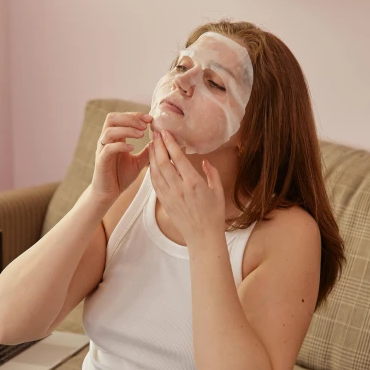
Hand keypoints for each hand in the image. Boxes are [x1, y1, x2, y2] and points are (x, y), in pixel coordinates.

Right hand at [90, 111, 151, 205]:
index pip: (122, 117)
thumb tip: (159, 141)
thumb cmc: (121, 177)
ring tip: (141, 134)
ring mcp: (102, 149)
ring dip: (127, 129)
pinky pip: (108, 148)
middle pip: (112, 118)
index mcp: (115, 138)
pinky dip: (121, 145)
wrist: (109, 194)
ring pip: (109, 130)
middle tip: (145, 124)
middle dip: (130, 118)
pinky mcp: (101, 160)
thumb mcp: (139, 162)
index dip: (136, 115)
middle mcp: (107, 140)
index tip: (151, 119)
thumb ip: (147, 151)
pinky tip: (132, 148)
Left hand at [148, 128, 225, 246]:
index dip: (170, 143)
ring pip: (155, 172)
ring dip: (151, 156)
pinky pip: (154, 184)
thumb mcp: (218, 192)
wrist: (203, 237)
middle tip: (155, 133)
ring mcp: (170, 196)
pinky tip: (151, 163)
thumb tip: (205, 161)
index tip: (165, 132)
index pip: (178, 158)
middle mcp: (179, 188)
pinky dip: (151, 171)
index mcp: (193, 183)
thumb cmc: (214, 215)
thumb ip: (212, 174)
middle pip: (162, 162)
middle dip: (157, 145)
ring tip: (151, 144)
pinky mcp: (165, 203)